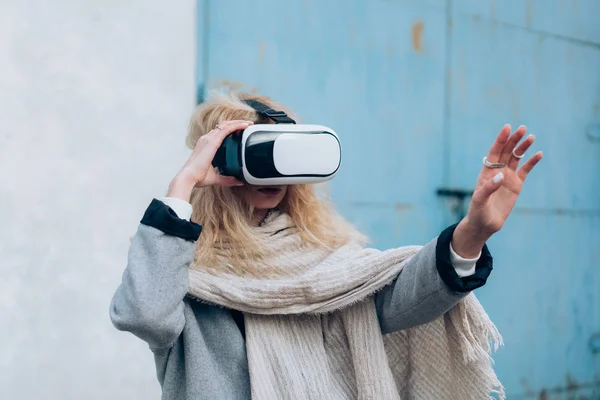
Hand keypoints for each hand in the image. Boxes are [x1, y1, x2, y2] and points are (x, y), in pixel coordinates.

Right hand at [167, 120, 252, 201]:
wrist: (189, 177)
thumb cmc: (197, 177)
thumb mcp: (216, 177)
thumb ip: (227, 179)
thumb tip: (238, 181)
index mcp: (205, 146)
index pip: (218, 133)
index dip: (229, 129)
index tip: (240, 130)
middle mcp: (206, 139)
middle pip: (223, 126)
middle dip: (235, 123)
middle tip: (247, 124)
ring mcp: (208, 139)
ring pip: (226, 125)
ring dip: (238, 122)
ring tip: (248, 123)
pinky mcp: (212, 141)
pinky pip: (227, 129)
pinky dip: (237, 126)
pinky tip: (245, 125)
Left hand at [452, 124, 542, 257]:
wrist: (484, 224)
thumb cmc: (477, 212)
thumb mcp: (479, 201)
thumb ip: (488, 188)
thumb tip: (501, 176)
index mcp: (487, 172)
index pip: (494, 152)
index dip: (500, 140)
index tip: (507, 128)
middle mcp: (497, 171)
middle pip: (506, 151)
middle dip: (513, 139)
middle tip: (522, 128)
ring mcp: (507, 177)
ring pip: (516, 158)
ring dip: (522, 147)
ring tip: (531, 137)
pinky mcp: (516, 185)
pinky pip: (525, 170)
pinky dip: (531, 162)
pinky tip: (538, 154)